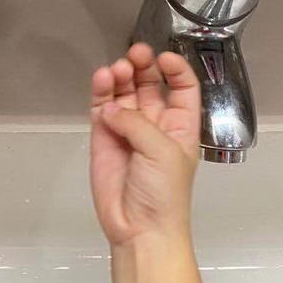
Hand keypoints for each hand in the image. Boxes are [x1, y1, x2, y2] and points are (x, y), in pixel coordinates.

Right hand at [89, 43, 199, 247]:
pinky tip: (102, 79)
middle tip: (135, 54)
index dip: (175, 70)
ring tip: (117, 70)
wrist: (140, 228)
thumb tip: (110, 110)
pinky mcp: (103, 137)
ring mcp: (127, 129)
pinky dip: (101, 92)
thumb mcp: (163, 152)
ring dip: (121, 77)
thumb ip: (137, 123)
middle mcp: (154, 123)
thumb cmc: (164, 192)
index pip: (182, 88)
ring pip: (123, 92)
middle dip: (143, 66)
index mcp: (181, 125)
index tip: (164, 58)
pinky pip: (102, 108)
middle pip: (149, 84)